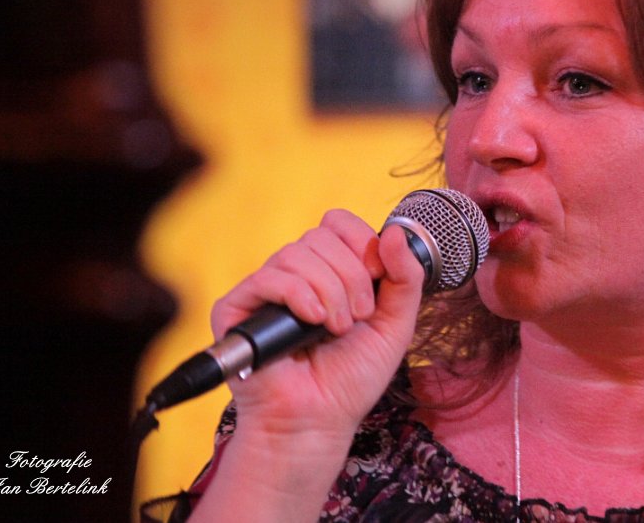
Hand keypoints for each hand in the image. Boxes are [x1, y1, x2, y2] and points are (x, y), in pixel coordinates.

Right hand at [209, 209, 425, 441]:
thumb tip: (395, 232)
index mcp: (328, 269)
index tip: (377, 279)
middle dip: (351, 277)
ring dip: (329, 291)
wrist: (319, 421)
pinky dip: (298, 295)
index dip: (361, 243)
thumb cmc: (352, 377)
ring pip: (297, 254)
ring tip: (336, 328)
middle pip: (321, 236)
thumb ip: (406, 277)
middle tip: (358, 318)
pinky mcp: (237, 308)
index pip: (338, 223)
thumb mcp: (395, 323)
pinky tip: (313, 322)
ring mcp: (265, 289)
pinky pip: (268, 277)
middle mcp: (295, 273)